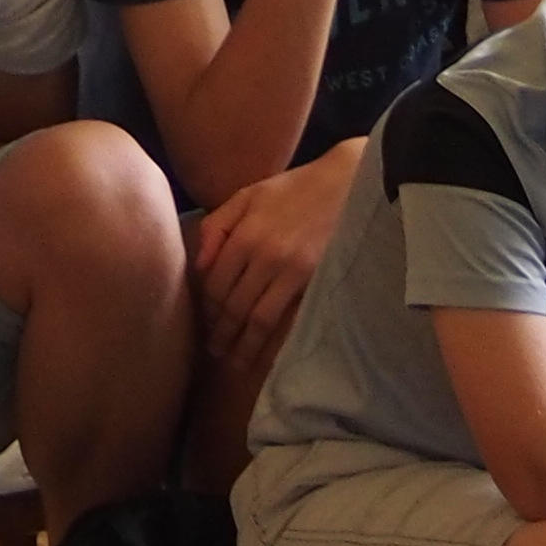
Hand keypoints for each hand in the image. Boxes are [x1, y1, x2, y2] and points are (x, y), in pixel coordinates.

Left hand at [189, 160, 344, 364]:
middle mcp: (264, 256)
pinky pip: (289, 318)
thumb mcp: (248, 195)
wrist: (346, 183)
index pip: (215, 285)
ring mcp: (292, 272)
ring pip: (259, 320)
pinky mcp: (316, 280)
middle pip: (234, 306)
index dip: (207, 309)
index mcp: (243, 235)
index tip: (206, 324)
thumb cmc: (294, 189)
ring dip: (244, 345)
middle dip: (222, 333)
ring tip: (235, 362)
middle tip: (215, 351)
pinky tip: (268, 352)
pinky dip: (275, 339)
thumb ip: (217, 226)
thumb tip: (199, 266)